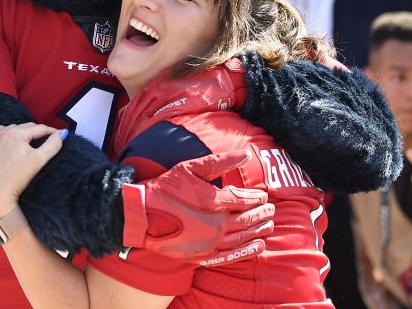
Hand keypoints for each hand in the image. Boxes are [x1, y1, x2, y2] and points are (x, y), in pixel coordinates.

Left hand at [0, 123, 65, 218]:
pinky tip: (4, 140)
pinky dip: (0, 136)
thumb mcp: (39, 160)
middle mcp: (0, 133)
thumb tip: (63, 133)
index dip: (50, 131)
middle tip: (43, 140)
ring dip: (17, 133)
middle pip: (23, 128)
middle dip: (34, 133)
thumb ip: (52, 144)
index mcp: (15, 133)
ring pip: (7, 130)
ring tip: (25, 142)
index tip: (57, 134)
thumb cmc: (18, 179)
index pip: (37, 128)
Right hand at [123, 148, 274, 263]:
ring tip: (269, 226)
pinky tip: (258, 247)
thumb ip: (220, 161)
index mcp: (215, 202)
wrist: (140, 215)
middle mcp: (217, 225)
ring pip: (243, 238)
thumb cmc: (164, 189)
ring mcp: (210, 243)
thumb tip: (246, 154)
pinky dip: (247, 251)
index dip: (257, 198)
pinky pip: (232, 256)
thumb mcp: (191, 167)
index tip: (263, 196)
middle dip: (262, 214)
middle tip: (271, 210)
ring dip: (259, 231)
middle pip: (248, 220)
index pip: (245, 201)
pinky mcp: (202, 256)